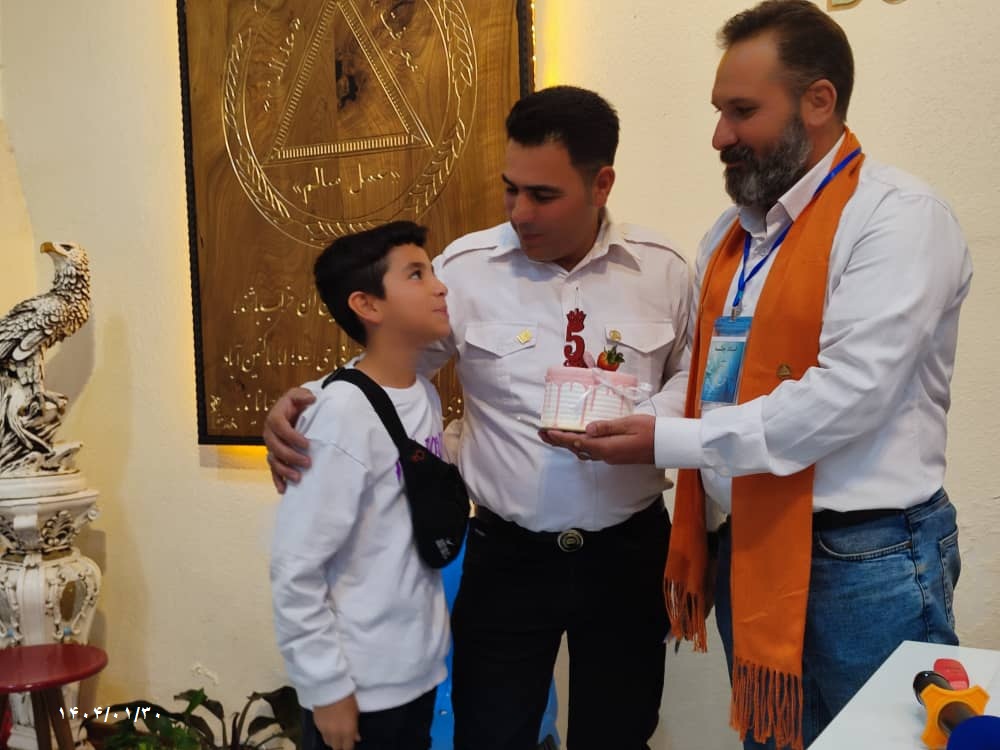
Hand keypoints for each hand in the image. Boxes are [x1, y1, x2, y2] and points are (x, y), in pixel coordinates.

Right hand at [262, 387, 315, 491]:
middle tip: (307, 462)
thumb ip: (303, 396)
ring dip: (284, 470)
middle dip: (291, 456)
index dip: (292, 436)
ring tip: (298, 477)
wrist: (292, 411)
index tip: (307, 444)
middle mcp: (269, 433)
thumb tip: (311, 398)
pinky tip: (284, 489)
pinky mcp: (274, 456)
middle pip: (275, 447)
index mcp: (275, 418)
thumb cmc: (296, 404)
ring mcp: (271, 446)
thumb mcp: (299, 395)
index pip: (280, 427)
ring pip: (273, 460)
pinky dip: (277, 480)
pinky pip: (273, 469)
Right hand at [313, 694, 360, 749]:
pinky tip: (329, 725)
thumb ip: (355, 728)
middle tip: (344, 739)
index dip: (349, 746)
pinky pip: (322, 734)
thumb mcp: (355, 712)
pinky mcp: (316, 725)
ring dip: (333, 740)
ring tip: (336, 733)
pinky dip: (326, 732)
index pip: (348, 748)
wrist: (329, 688)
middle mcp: (335, 735)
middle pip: (337, 748)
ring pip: (328, 742)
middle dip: (341, 745)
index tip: (351, 742)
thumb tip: (357, 738)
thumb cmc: (347, 698)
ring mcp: (324, 731)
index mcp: (347, 732)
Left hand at [539, 414, 655, 464]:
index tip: (546, 431)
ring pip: (583, 451)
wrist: (667, 445)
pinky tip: (577, 441)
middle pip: (576, 449)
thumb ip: (607, 427)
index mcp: (607, 447)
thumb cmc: (651, 431)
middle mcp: (605, 455)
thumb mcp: (629, 424)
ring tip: (553, 435)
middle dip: (558, 441)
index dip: (561, 437)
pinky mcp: (615, 456)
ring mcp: (610, 457)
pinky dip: (580, 446)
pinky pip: (592, 452)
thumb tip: (587, 429)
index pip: (578, 442)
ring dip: (567, 444)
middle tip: (541, 433)